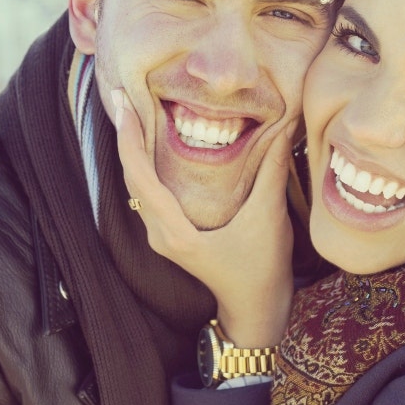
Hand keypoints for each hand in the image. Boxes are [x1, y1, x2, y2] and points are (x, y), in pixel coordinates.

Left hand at [111, 88, 293, 346]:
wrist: (256, 308)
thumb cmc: (262, 268)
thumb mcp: (269, 216)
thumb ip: (272, 170)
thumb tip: (282, 125)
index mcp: (175, 231)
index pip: (140, 176)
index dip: (129, 137)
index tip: (122, 102)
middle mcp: (159, 233)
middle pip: (130, 177)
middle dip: (124, 135)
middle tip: (121, 95)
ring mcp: (161, 235)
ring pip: (136, 185)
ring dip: (132, 149)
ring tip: (133, 112)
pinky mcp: (169, 234)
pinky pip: (147, 193)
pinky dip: (145, 165)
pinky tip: (153, 144)